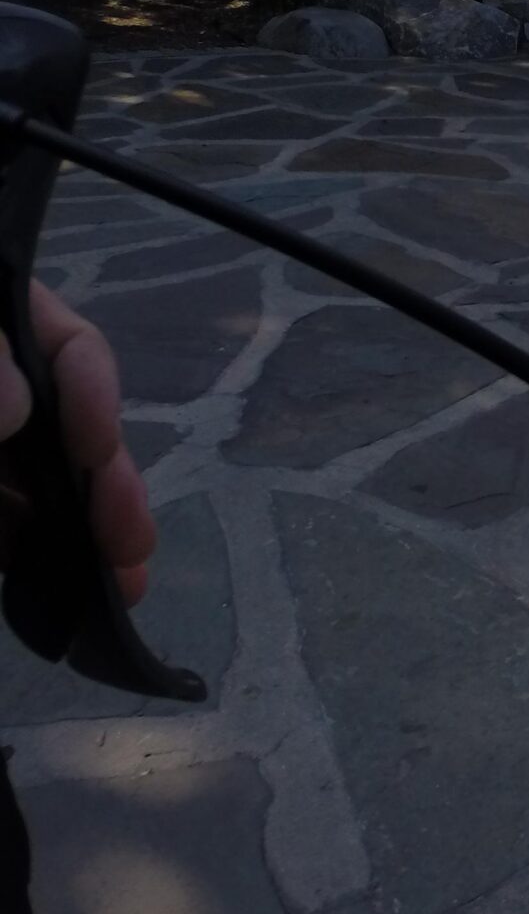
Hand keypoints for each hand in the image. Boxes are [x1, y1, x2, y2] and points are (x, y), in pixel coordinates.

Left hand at [0, 283, 155, 605]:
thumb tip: (18, 407)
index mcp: (0, 328)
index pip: (64, 345)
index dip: (92, 394)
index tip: (95, 451)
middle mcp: (4, 393)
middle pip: (68, 426)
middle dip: (108, 487)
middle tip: (131, 546)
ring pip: (44, 481)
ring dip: (86, 531)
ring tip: (118, 585)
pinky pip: (11, 517)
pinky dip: (32, 549)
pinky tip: (49, 584)